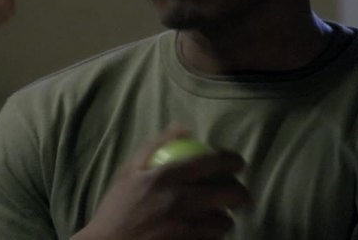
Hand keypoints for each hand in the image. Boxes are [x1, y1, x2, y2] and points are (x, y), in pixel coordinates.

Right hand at [72, 126, 250, 239]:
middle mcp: (178, 201)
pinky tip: (207, 235)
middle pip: (229, 194)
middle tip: (239, 196)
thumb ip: (156, 145)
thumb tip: (184, 128)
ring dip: (225, 220)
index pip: (211, 162)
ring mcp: (184, 228)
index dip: (232, 161)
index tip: (238, 164)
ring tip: (219, 218)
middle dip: (241, 194)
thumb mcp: (128, 171)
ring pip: (224, 222)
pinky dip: (214, 238)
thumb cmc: (117, 209)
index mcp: (165, 176)